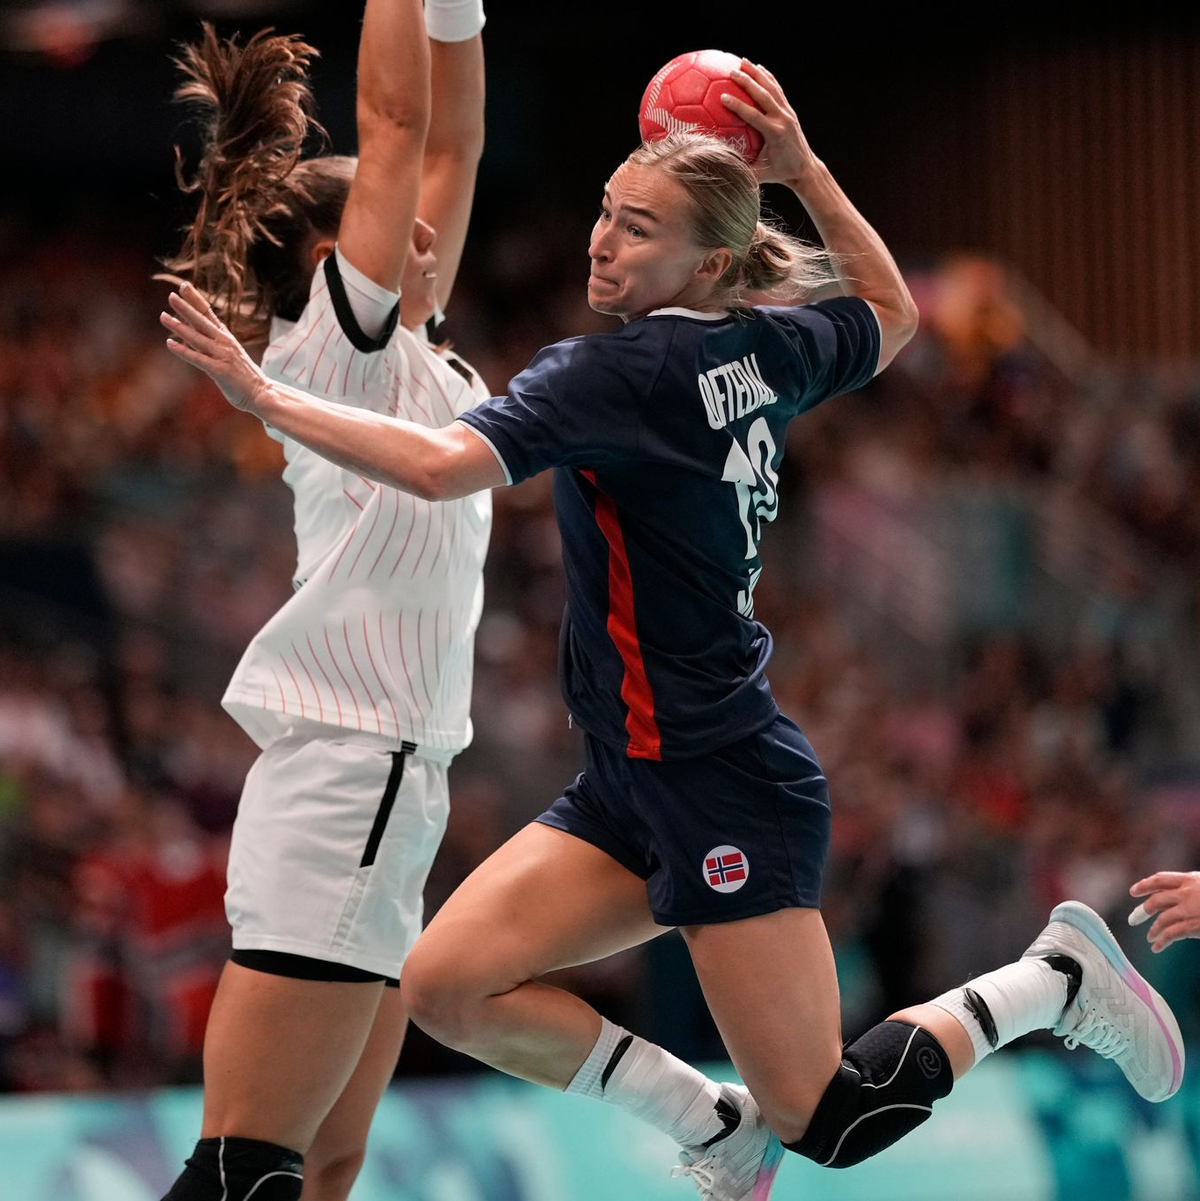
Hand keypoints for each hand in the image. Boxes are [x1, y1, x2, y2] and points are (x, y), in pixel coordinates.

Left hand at [161, 283, 269, 413]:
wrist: (261, 393)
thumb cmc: (243, 375)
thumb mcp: (227, 354)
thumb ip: (208, 343)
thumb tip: (186, 334)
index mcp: (226, 337)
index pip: (208, 313)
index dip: (195, 299)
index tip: (183, 285)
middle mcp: (224, 343)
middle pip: (202, 321)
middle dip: (186, 308)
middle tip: (171, 295)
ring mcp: (223, 356)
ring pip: (197, 337)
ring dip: (179, 327)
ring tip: (163, 316)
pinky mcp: (220, 370)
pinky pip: (198, 359)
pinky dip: (183, 351)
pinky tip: (170, 344)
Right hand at [720, 60, 817, 187]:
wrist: (804, 168)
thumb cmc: (779, 173)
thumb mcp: (759, 175)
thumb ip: (740, 171)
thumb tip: (717, 168)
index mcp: (775, 133)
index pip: (754, 115)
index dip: (738, 105)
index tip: (723, 97)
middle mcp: (783, 119)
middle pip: (763, 95)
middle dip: (748, 82)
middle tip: (732, 71)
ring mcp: (788, 112)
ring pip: (771, 87)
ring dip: (757, 73)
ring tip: (743, 61)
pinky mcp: (789, 110)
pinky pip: (777, 89)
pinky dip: (768, 77)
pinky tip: (758, 67)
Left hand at [1129, 870, 1199, 951]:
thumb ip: (1194, 890)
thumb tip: (1178, 898)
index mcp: (1191, 879)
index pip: (1160, 879)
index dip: (1144, 885)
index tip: (1133, 892)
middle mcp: (1186, 892)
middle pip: (1156, 900)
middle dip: (1143, 911)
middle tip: (1133, 919)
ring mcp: (1189, 909)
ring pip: (1162, 920)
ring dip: (1153, 930)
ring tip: (1150, 938)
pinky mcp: (1192, 925)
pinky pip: (1170, 934)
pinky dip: (1161, 941)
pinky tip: (1157, 947)